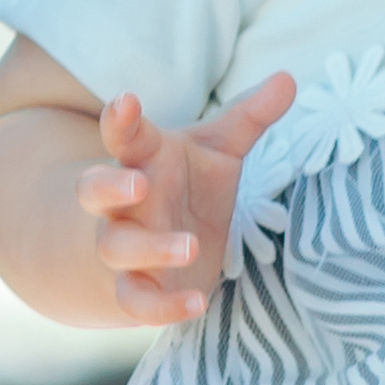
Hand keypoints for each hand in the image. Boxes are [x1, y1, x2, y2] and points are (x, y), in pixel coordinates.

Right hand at [82, 72, 297, 328]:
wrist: (150, 252)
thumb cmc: (186, 188)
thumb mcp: (218, 150)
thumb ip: (250, 117)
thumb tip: (289, 78)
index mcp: (142, 159)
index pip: (124, 134)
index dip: (122, 119)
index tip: (127, 102)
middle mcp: (124, 203)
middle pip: (94, 189)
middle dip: (110, 184)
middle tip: (139, 182)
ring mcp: (123, 246)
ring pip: (117, 247)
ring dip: (150, 248)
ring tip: (190, 245)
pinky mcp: (133, 289)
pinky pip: (136, 302)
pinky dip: (161, 307)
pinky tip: (197, 303)